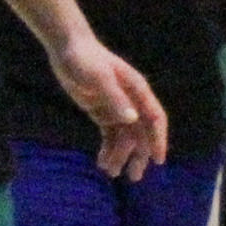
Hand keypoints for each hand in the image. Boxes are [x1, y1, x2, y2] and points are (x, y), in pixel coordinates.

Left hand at [53, 36, 168, 180]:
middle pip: (141, 133)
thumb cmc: (85, 59)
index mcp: (137, 91)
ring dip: (120, 155)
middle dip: (138, 155)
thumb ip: (115, 99)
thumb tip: (132, 120)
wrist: (67, 48)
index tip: (158, 160)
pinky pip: (110, 135)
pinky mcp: (102, 111)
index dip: (158, 139)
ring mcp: (117, 107)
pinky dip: (107, 149)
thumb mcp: (98, 78)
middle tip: (133, 177)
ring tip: (109, 172)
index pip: (154, 119)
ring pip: (124, 137)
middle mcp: (131, 101)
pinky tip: (101, 162)